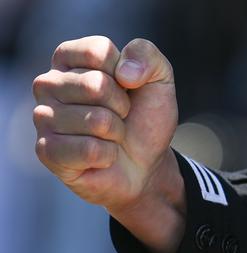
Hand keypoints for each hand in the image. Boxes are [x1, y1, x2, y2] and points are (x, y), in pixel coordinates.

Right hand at [33, 36, 185, 252]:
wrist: (149, 168)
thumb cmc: (148, 123)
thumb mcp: (161, 82)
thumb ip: (148, 57)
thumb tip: (123, 70)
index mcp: (73, 61)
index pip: (95, 52)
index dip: (125, 76)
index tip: (130, 90)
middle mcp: (51, 87)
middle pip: (95, 86)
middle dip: (125, 108)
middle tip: (124, 122)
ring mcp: (44, 121)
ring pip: (90, 119)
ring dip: (117, 134)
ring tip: (114, 141)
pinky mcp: (48, 154)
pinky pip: (79, 149)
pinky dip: (104, 156)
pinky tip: (103, 159)